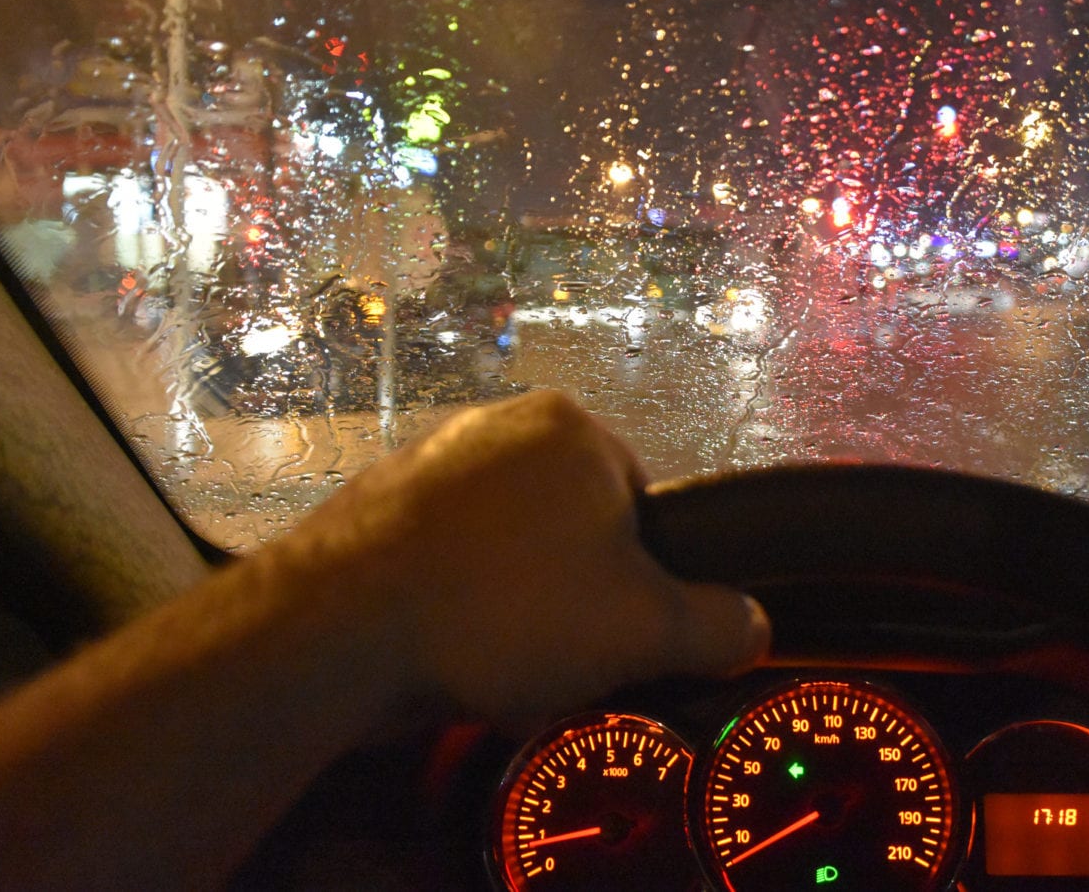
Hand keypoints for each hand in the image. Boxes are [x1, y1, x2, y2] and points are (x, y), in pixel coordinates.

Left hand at [267, 390, 770, 731]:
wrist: (336, 629)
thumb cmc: (507, 608)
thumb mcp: (646, 630)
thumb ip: (716, 626)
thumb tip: (752, 626)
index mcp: (572, 425)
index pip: (641, 506)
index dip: (642, 582)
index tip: (617, 634)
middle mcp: (496, 424)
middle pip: (570, 531)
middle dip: (571, 599)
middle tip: (559, 658)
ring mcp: (424, 462)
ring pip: (504, 554)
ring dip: (511, 611)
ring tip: (495, 665)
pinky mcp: (369, 510)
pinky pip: (442, 567)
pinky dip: (453, 609)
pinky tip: (444, 655)